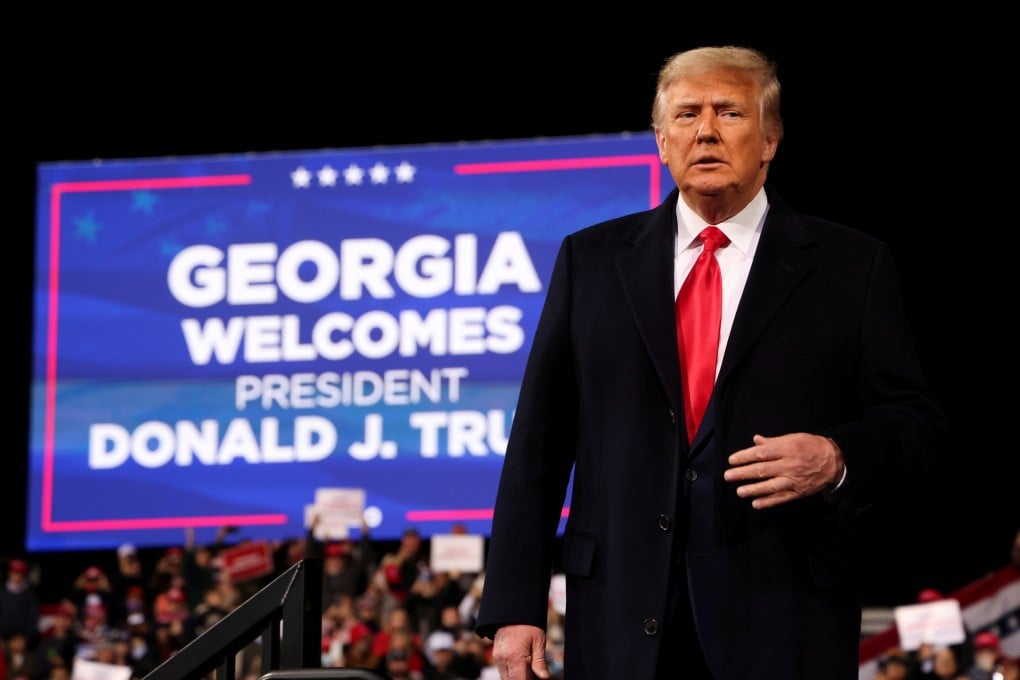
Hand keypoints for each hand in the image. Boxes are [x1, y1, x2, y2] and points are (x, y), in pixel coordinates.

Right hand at [492, 624, 549, 678]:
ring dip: (516, 677)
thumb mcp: (538, 641)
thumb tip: (544, 678)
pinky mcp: (496, 655)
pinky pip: (503, 670)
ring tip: (530, 673)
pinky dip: (512, 673)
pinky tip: (523, 668)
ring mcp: (498, 657)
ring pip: (506, 678)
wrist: (511, 608)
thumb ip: (540, 662)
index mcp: (514, 656)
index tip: (535, 679)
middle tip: (534, 675)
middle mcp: (503, 659)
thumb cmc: (527, 623)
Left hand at [723, 433, 843, 508]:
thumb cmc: (810, 446)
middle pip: (762, 470)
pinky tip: (756, 504)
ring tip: (739, 492)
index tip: (731, 460)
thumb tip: (755, 441)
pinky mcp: (798, 492)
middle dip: (743, 473)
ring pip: (771, 486)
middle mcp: (789, 465)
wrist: (834, 461)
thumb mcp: (792, 438)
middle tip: (728, 476)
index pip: (761, 453)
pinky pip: (781, 498)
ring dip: (753, 490)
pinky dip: (769, 502)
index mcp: (786, 449)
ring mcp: (793, 480)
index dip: (744, 456)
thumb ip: (773, 441)